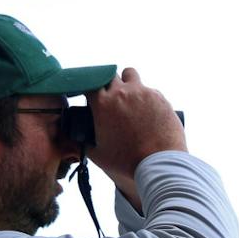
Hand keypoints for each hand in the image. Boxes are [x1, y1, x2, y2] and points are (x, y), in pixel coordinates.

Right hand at [85, 68, 186, 191]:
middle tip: (111, 98)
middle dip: (108, 84)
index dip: (89, 89)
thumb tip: (79, 139)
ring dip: (127, 82)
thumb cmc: (127, 161)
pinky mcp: (159, 97)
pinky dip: (146, 97)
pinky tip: (148, 112)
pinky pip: (149, 89)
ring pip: (130, 74)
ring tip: (130, 97)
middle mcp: (122, 92)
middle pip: (109, 75)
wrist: (158, 163)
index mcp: (103, 103)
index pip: (89, 83)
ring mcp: (142, 92)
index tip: (91, 96)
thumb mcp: (97, 154)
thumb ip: (84, 143)